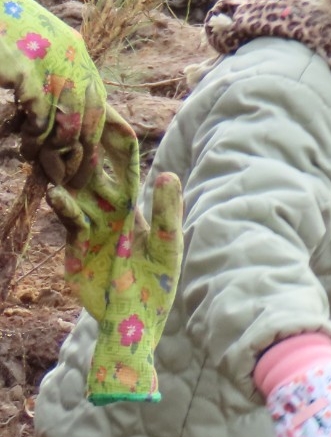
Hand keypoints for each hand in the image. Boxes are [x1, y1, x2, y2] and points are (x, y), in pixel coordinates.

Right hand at [0, 0, 107, 186]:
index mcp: (78, 54)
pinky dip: (32, 131)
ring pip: (65, 120)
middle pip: (89, 119)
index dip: (92, 142)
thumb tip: (54, 122)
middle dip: (78, 155)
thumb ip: (52, 80)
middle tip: (65, 178)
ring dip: (50, 147)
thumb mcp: (38, 51)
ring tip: (33, 157)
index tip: (84, 169)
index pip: (98, 107)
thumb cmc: (2, 27)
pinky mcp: (23, 66)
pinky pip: (37, 110)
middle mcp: (72, 57)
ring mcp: (50, 61)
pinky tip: (22, 141)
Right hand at [46, 115, 183, 403]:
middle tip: (71, 122)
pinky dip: (64, 207)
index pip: (123, 167)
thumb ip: (167, 212)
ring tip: (57, 154)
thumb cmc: (158, 285)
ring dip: (67, 175)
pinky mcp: (76, 249)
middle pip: (94, 175)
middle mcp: (110, 213)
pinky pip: (70, 222)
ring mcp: (91, 230)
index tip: (106, 112)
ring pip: (76, 194)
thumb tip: (168, 173)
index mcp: (135, 207)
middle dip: (83, 151)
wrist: (135, 324)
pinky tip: (58, 194)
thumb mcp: (167, 246)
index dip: (115, 142)